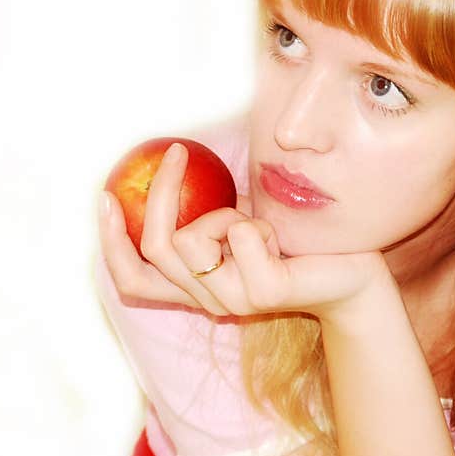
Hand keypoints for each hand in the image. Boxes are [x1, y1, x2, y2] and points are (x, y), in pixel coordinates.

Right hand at [98, 142, 391, 321]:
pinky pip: (239, 234)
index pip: (133, 280)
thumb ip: (201, 211)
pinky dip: (256, 222)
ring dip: (223, 214)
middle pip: (156, 248)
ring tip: (257, 224)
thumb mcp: (236, 220)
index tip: (105, 196)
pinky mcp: (262, 292)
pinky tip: (279, 238)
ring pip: (192, 240)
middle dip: (159, 193)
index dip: (111, 241)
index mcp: (196, 287)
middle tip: (174, 155)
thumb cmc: (290, 240)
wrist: (349, 272)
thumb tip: (164, 164)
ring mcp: (233, 300)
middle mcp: (207, 299)